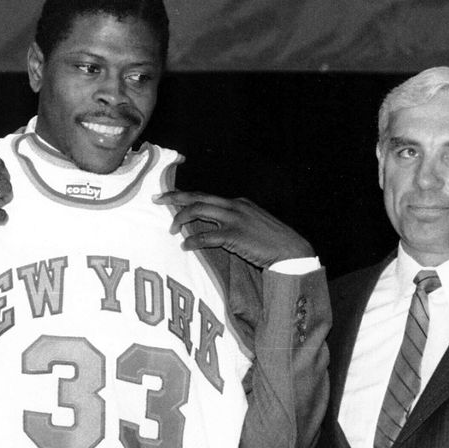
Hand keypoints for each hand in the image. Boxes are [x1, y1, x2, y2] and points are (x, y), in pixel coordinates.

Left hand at [155, 190, 311, 267]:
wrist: (292, 252)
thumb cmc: (273, 243)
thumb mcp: (254, 224)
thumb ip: (236, 222)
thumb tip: (215, 228)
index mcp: (238, 203)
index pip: (206, 195)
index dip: (185, 196)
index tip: (168, 197)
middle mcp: (235, 206)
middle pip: (198, 197)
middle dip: (175, 197)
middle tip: (156, 200)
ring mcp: (235, 219)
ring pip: (199, 211)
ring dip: (181, 219)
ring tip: (171, 229)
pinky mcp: (235, 235)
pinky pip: (206, 236)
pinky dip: (193, 240)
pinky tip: (186, 245)